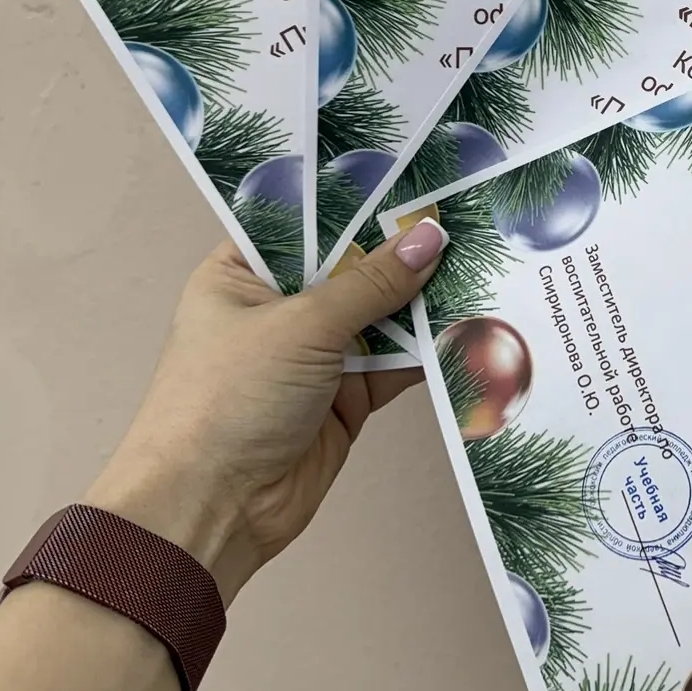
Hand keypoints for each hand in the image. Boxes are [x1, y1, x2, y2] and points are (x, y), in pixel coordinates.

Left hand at [83, 219, 447, 603]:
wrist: (209, 510)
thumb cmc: (227, 400)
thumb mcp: (300, 326)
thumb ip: (370, 283)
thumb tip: (428, 237)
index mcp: (242, 274)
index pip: (306, 224)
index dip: (359, 204)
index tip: (418, 181)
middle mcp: (278, 310)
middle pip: (351, 269)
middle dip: (403, 253)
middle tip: (467, 217)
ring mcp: (313, 357)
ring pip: (380, 318)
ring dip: (423, 303)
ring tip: (482, 264)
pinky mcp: (344, 400)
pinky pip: (395, 366)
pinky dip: (428, 352)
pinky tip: (472, 325)